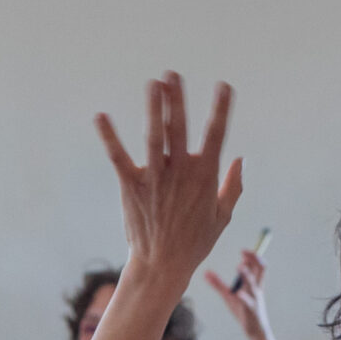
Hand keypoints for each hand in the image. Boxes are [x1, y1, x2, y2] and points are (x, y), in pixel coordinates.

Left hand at [95, 73, 241, 289]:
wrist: (163, 266)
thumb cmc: (195, 242)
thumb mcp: (222, 216)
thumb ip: (233, 186)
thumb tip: (239, 159)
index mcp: (205, 177)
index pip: (215, 135)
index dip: (220, 109)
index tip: (223, 86)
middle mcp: (180, 173)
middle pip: (178, 129)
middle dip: (177, 100)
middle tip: (173, 74)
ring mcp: (155, 179)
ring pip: (153, 138)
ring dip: (153, 109)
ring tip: (153, 83)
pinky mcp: (132, 186)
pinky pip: (118, 157)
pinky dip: (110, 137)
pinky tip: (100, 117)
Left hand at [204, 246, 268, 339]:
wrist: (255, 331)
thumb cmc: (243, 311)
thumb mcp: (229, 296)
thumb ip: (218, 284)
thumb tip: (205, 272)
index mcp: (254, 284)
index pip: (257, 266)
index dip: (252, 256)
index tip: (243, 251)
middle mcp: (256, 289)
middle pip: (260, 270)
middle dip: (254, 259)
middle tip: (244, 251)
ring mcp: (254, 299)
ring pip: (252, 284)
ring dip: (246, 275)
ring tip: (239, 267)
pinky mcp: (249, 310)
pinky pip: (247, 303)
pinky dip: (243, 297)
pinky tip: (238, 293)